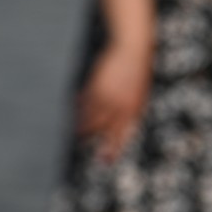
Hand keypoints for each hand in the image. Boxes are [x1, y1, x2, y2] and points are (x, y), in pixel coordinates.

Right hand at [77, 42, 152, 162]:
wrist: (133, 49)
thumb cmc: (137, 71)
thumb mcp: (137, 94)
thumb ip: (128, 110)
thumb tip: (117, 126)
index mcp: (134, 110)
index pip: (122, 135)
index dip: (113, 149)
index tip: (104, 161)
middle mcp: (121, 108)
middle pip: (102, 130)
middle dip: (90, 137)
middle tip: (79, 143)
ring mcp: (109, 99)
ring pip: (90, 118)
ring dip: (81, 124)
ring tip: (74, 128)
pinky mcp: (97, 88)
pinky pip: (85, 104)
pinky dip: (79, 106)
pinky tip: (74, 107)